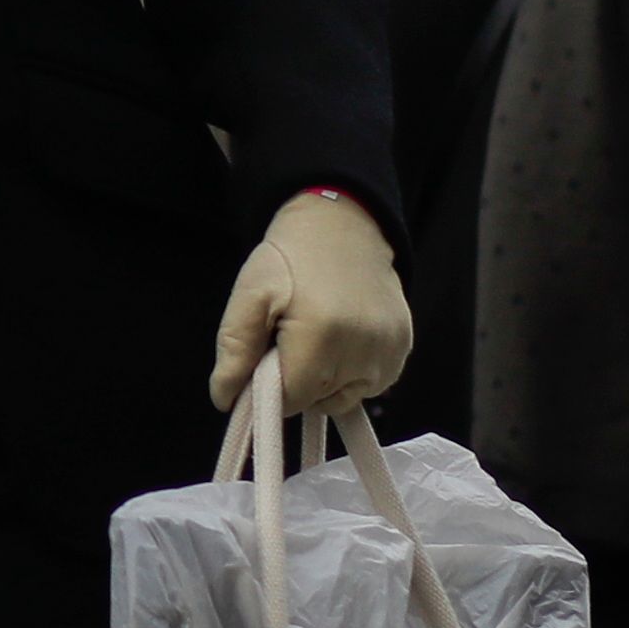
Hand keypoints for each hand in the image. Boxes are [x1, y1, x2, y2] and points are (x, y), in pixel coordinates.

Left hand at [210, 189, 412, 416]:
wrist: (341, 226)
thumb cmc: (290, 259)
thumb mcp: (249, 295)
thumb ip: (234, 350)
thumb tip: (224, 399)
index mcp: (322, 336)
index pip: (292, 400)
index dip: (271, 389)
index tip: (265, 361)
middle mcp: (364, 349)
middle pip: (318, 401)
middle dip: (297, 382)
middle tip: (288, 342)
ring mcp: (390, 350)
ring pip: (345, 399)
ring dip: (324, 383)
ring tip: (314, 340)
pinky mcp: (403, 347)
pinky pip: (371, 385)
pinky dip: (351, 375)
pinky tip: (339, 342)